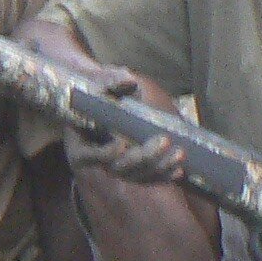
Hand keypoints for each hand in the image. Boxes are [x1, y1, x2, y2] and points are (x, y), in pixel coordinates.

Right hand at [44, 54, 186, 186]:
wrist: (99, 108)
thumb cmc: (96, 96)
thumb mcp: (98, 86)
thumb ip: (110, 83)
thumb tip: (130, 81)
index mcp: (81, 147)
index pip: (92, 156)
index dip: (106, 153)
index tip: (122, 143)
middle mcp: (99, 164)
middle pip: (121, 168)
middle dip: (145, 156)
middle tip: (165, 140)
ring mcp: (117, 171)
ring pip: (138, 176)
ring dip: (160, 167)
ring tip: (179, 154)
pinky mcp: (133, 173)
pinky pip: (148, 179)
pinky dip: (164, 175)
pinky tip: (179, 169)